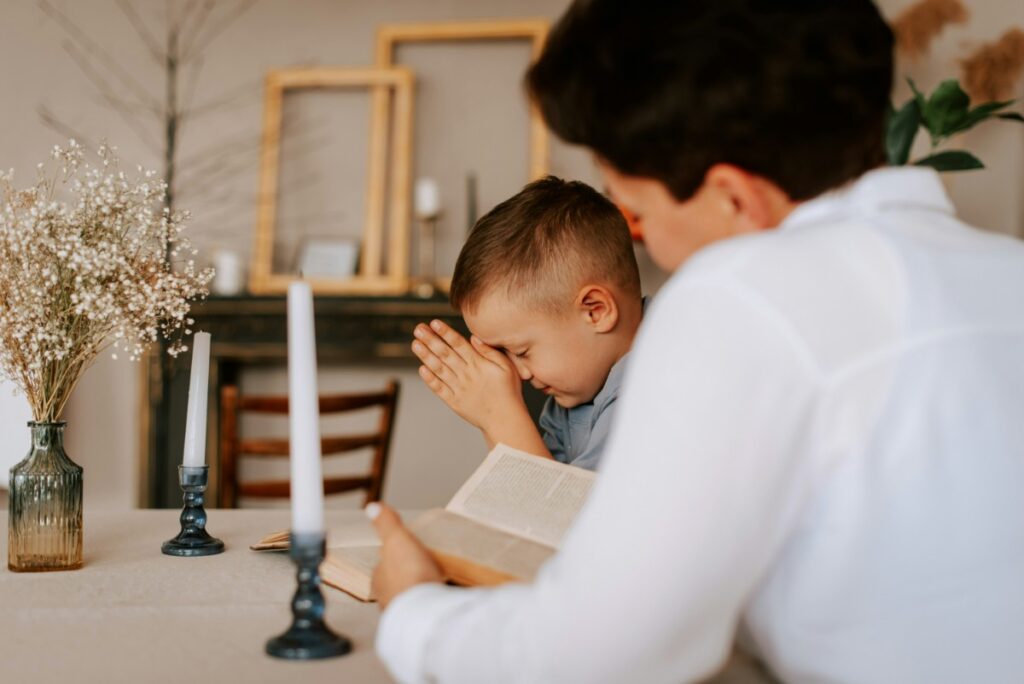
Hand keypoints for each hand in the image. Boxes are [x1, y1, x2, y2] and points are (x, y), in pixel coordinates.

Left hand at [367, 502, 443, 609]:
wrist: (425, 611)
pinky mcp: (422, 623)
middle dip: (411, 576)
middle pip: (399, 583)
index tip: (409, 550)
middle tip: (427, 566)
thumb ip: (387, 524)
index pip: (385, 564)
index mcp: (380, 578)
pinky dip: (436, 604)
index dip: (396, 556)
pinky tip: (445, 599)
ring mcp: (405, 613)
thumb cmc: (409, 573)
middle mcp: (388, 598)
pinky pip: (428, 610)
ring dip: (424, 591)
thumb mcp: (397, 539)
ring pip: (413, 598)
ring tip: (440, 582)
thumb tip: (372, 506)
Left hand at [412, 319, 524, 434]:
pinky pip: (439, 388)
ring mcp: (458, 388)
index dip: (445, 333)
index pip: (458, 344)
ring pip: (439, 369)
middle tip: (418, 328)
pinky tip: (422, 369)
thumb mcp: (507, 367)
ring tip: (415, 344)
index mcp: (478, 364)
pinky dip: (430, 379)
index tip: (434, 323)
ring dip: (426, 356)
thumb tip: (474, 337)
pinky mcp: (454, 402)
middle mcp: (466, 374)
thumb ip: (490, 351)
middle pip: (445, 354)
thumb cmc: (508, 392)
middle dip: (430, 340)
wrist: (505, 420)